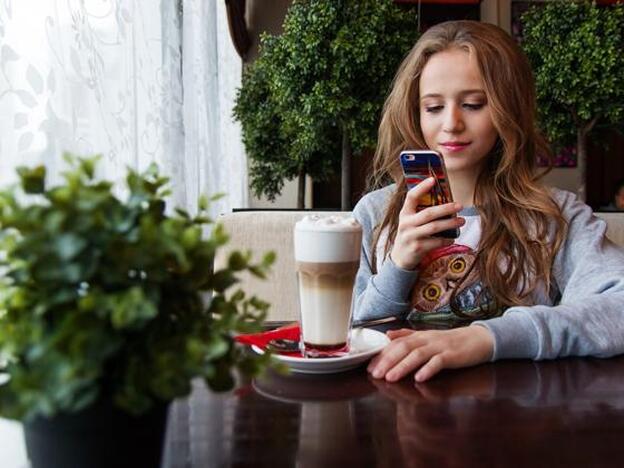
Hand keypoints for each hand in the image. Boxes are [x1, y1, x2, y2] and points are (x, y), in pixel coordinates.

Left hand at [367, 325, 493, 381]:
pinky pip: (439, 362)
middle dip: (388, 361)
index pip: (396, 343)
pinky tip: (420, 378)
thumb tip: (387, 334)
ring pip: (418, 355)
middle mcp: (427, 339)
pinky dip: (429, 369)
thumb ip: (407, 335)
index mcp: (419, 336)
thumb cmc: (451, 341)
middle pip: (404, 348)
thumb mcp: (427, 336)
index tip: (369, 365)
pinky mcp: (453, 355)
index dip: (382, 354)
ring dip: (403, 366)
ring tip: (391, 377)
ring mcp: (440, 347)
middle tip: (375, 373)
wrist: (479, 339)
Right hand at [390, 177, 464, 269]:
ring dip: (450, 223)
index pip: (411, 197)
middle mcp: (406, 224)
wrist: (400, 258)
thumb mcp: (410, 221)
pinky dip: (447, 239)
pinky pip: (436, 242)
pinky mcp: (417, 248)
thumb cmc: (410, 235)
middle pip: (428, 213)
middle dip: (446, 208)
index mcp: (404, 214)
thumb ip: (420, 211)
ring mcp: (411, 236)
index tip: (433, 179)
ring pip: (434, 227)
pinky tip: (452, 238)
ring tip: (462, 221)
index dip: (421, 188)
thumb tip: (444, 201)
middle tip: (459, 205)